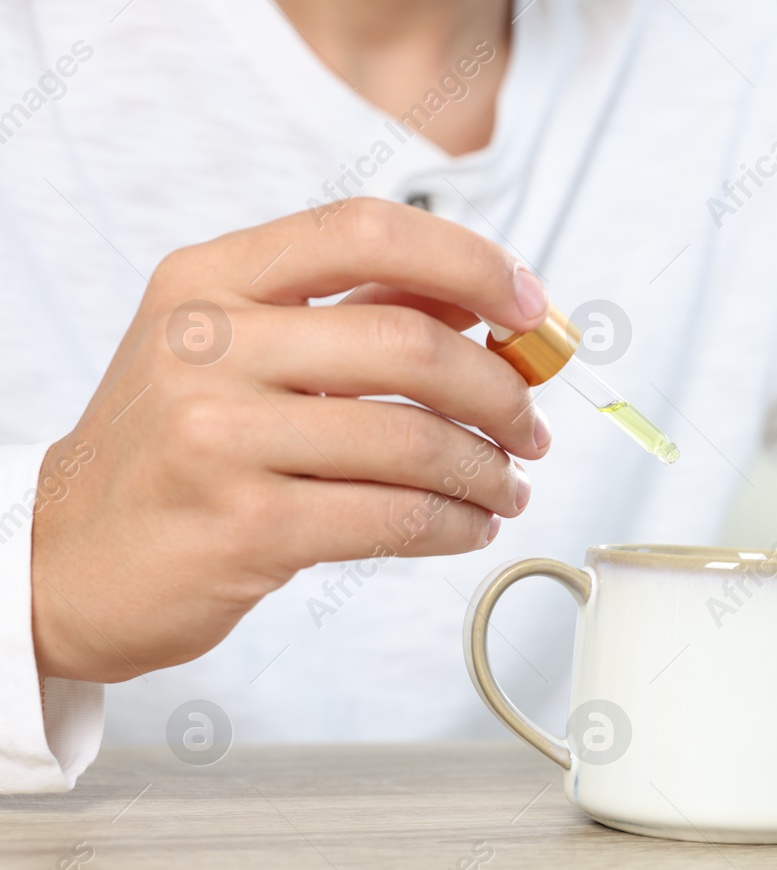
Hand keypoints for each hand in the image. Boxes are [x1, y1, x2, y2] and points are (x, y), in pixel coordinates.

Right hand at [32, 199, 550, 681]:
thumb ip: (352, 310)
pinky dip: (457, 524)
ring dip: (488, 470)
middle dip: (501, 390)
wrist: (69, 558)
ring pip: (414, 442)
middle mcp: (208, 343)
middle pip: (410, 342)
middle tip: (531, 427)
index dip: (472, 263)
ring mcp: (220, 436)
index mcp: (211, 278)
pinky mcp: (243, 526)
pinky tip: (470, 526)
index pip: (368, 230)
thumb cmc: (175, 447)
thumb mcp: (237, 347)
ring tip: (507, 486)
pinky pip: (394, 518)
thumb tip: (484, 301)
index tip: (532, 310)